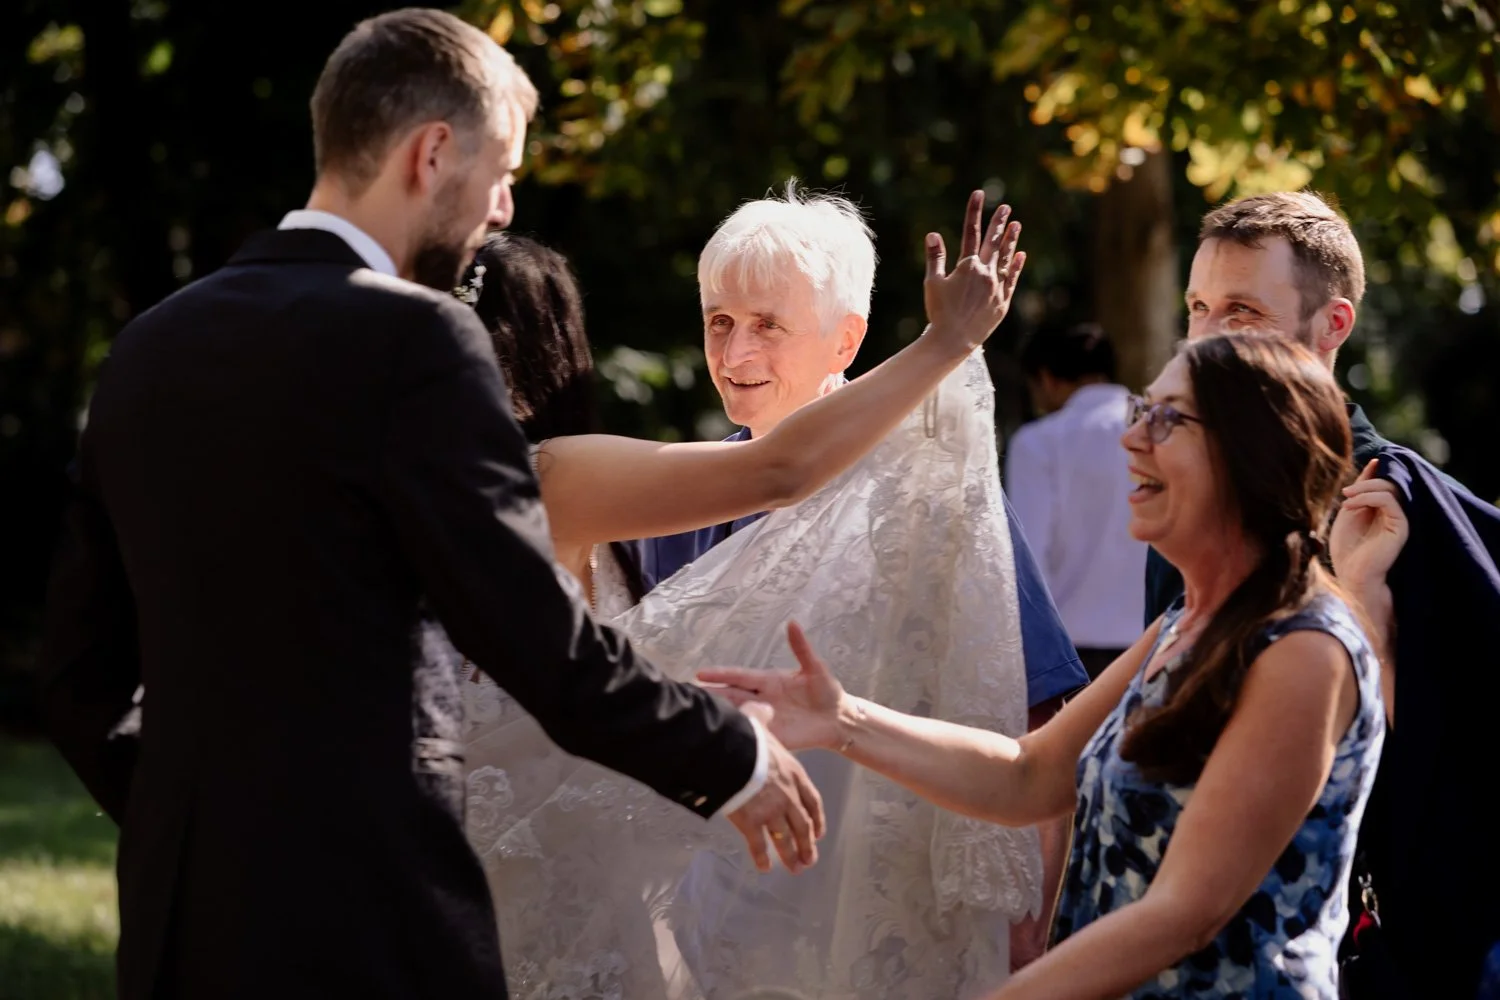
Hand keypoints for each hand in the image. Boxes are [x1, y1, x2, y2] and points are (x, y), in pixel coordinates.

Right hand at [698, 622, 846, 752]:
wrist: (838, 719)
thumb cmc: (826, 691)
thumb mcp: (815, 668)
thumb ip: (802, 648)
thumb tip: (792, 622)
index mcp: (768, 681)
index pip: (739, 676)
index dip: (721, 675)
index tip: (700, 673)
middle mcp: (761, 699)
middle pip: (731, 696)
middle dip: (711, 695)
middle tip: (687, 696)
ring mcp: (765, 718)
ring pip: (737, 715)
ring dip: (720, 715)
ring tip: (698, 717)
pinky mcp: (772, 737)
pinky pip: (753, 735)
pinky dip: (739, 736)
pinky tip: (723, 737)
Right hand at [724, 729, 825, 873]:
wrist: (731, 752)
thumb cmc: (745, 736)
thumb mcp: (760, 723)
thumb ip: (764, 718)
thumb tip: (762, 706)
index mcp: (794, 774)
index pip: (812, 800)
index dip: (817, 819)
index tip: (818, 833)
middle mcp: (788, 796)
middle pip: (802, 825)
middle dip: (806, 845)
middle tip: (809, 860)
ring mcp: (770, 811)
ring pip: (785, 839)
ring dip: (791, 856)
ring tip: (795, 869)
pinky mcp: (751, 822)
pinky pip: (758, 844)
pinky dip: (762, 857)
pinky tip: (765, 868)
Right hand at [922, 190, 1025, 353]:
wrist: (953, 340)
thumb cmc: (939, 312)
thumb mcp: (933, 283)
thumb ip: (935, 257)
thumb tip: (933, 234)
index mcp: (967, 266)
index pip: (971, 232)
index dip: (975, 211)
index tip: (979, 194)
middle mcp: (985, 273)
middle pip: (993, 242)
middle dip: (999, 223)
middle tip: (1006, 207)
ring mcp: (996, 287)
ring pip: (1006, 258)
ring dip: (1011, 241)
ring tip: (1016, 225)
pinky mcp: (1003, 302)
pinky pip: (1012, 280)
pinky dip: (1016, 266)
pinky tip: (1021, 255)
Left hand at [1330, 459, 1409, 591]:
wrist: (1351, 576)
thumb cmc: (1347, 548)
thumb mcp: (1350, 511)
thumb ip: (1361, 489)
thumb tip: (1373, 463)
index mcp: (1384, 509)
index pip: (1385, 481)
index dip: (1373, 472)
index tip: (1357, 475)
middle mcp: (1396, 513)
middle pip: (1390, 481)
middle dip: (1366, 481)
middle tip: (1346, 492)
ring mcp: (1400, 519)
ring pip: (1391, 488)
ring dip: (1365, 488)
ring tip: (1346, 498)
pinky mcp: (1400, 526)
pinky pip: (1389, 501)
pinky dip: (1368, 497)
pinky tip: (1351, 505)